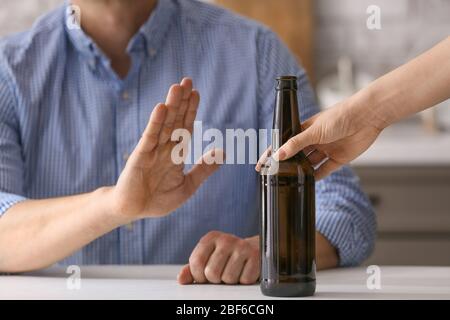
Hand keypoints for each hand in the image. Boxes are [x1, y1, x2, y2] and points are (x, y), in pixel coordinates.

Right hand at [111, 78, 223, 220]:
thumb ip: (204, 169)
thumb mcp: (188, 186)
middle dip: (182, 101)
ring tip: (177, 87)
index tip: (196, 93)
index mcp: (175, 154)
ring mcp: (152, 150)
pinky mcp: (140, 156)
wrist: (134, 211)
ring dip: (171, 106)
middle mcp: (164, 148)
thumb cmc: (158, 200)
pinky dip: (156, 122)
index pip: (186, 127)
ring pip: (164, 124)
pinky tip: (161, 108)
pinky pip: (150, 137)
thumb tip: (223, 152)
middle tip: (187, 80)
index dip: (191, 110)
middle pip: (176, 120)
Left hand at [177, 232, 259, 284]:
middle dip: (216, 279)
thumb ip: (192, 269)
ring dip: (230, 281)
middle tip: (221, 274)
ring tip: (233, 271)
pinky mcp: (256, 257)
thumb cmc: (226, 257)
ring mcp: (242, 247)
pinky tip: (244, 271)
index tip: (205, 275)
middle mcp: (226, 239)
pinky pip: (244, 280)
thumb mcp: (207, 259)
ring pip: (228, 278)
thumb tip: (181, 279)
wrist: (253, 250)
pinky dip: (243, 281)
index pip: (196, 262)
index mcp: (211, 238)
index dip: (199, 275)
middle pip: (212, 273)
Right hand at [256, 100, 382, 179]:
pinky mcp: (338, 159)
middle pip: (296, 155)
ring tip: (289, 180)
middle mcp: (314, 140)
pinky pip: (324, 170)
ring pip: (309, 164)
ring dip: (301, 171)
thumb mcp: (314, 131)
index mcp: (305, 130)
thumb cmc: (340, 116)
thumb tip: (278, 155)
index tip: (263, 164)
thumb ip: (296, 144)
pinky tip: (308, 182)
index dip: (274, 153)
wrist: (367, 117)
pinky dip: (316, 176)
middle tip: (274, 175)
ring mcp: (326, 149)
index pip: (285, 143)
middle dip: (286, 165)